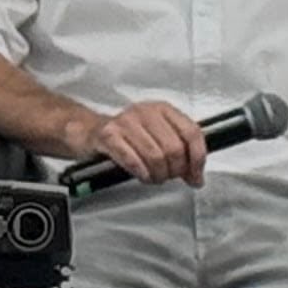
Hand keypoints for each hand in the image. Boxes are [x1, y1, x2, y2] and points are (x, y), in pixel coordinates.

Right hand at [76, 98, 210, 185]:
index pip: (191, 132)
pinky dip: (141, 173)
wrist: (89, 131)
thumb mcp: (156, 136)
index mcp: (162, 109)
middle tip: (169, 177)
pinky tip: (142, 175)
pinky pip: (132, 159)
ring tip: (154, 178)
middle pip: (174, 148)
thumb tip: (196, 176)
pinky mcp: (109, 135)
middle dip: (174, 170)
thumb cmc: (126, 135)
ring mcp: (126, 122)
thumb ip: (180, 153)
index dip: (197, 158)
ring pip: (155, 156)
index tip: (196, 175)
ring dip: (158, 175)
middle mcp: (146, 112)